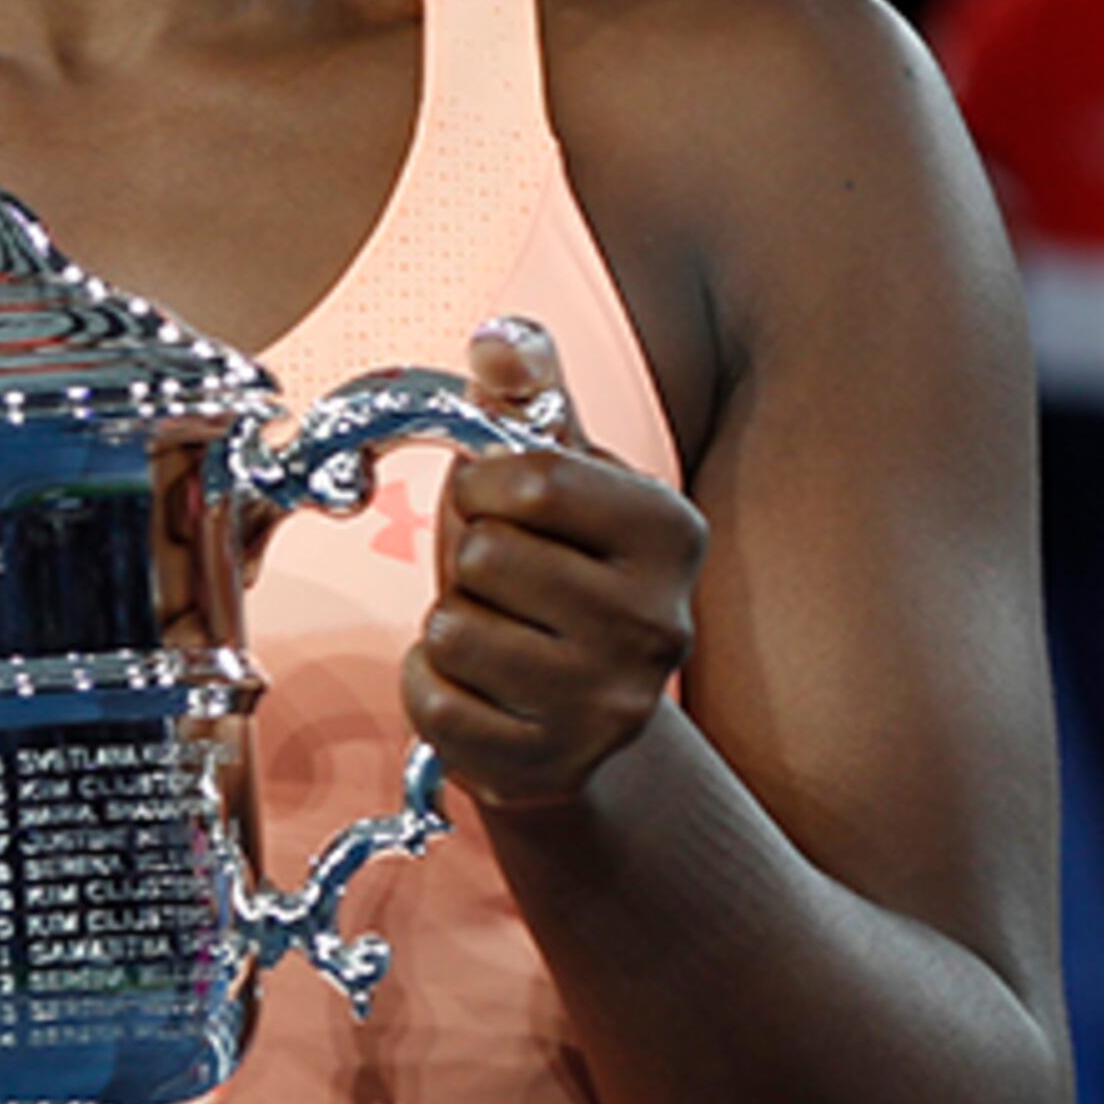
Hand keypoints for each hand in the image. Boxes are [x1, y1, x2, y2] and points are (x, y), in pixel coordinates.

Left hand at [402, 318, 701, 811]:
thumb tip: (499, 336)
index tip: (507, 511)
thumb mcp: (555, 477)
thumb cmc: (555, 574)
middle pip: (485, 555)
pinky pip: (434, 703)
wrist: (576, 718)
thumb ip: (528, 397)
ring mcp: (611, 705)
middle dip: (471, 564)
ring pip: (454, 628)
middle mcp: (660, 623)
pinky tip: (481, 692)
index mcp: (671, 532)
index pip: (527, 478)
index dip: (485, 487)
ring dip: (452, 629)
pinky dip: (431, 690)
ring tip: (500, 639)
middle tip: (508, 589)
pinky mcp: (554, 768)